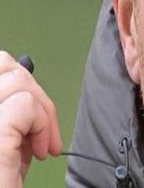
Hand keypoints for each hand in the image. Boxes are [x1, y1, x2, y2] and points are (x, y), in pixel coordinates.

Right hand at [0, 51, 61, 186]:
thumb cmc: (3, 186)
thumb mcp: (5, 152)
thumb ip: (10, 122)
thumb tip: (27, 93)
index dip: (16, 80)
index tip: (32, 113)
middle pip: (0, 64)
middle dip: (31, 86)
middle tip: (42, 124)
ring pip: (14, 80)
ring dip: (41, 108)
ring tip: (41, 142)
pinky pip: (23, 104)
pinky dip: (42, 121)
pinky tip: (42, 149)